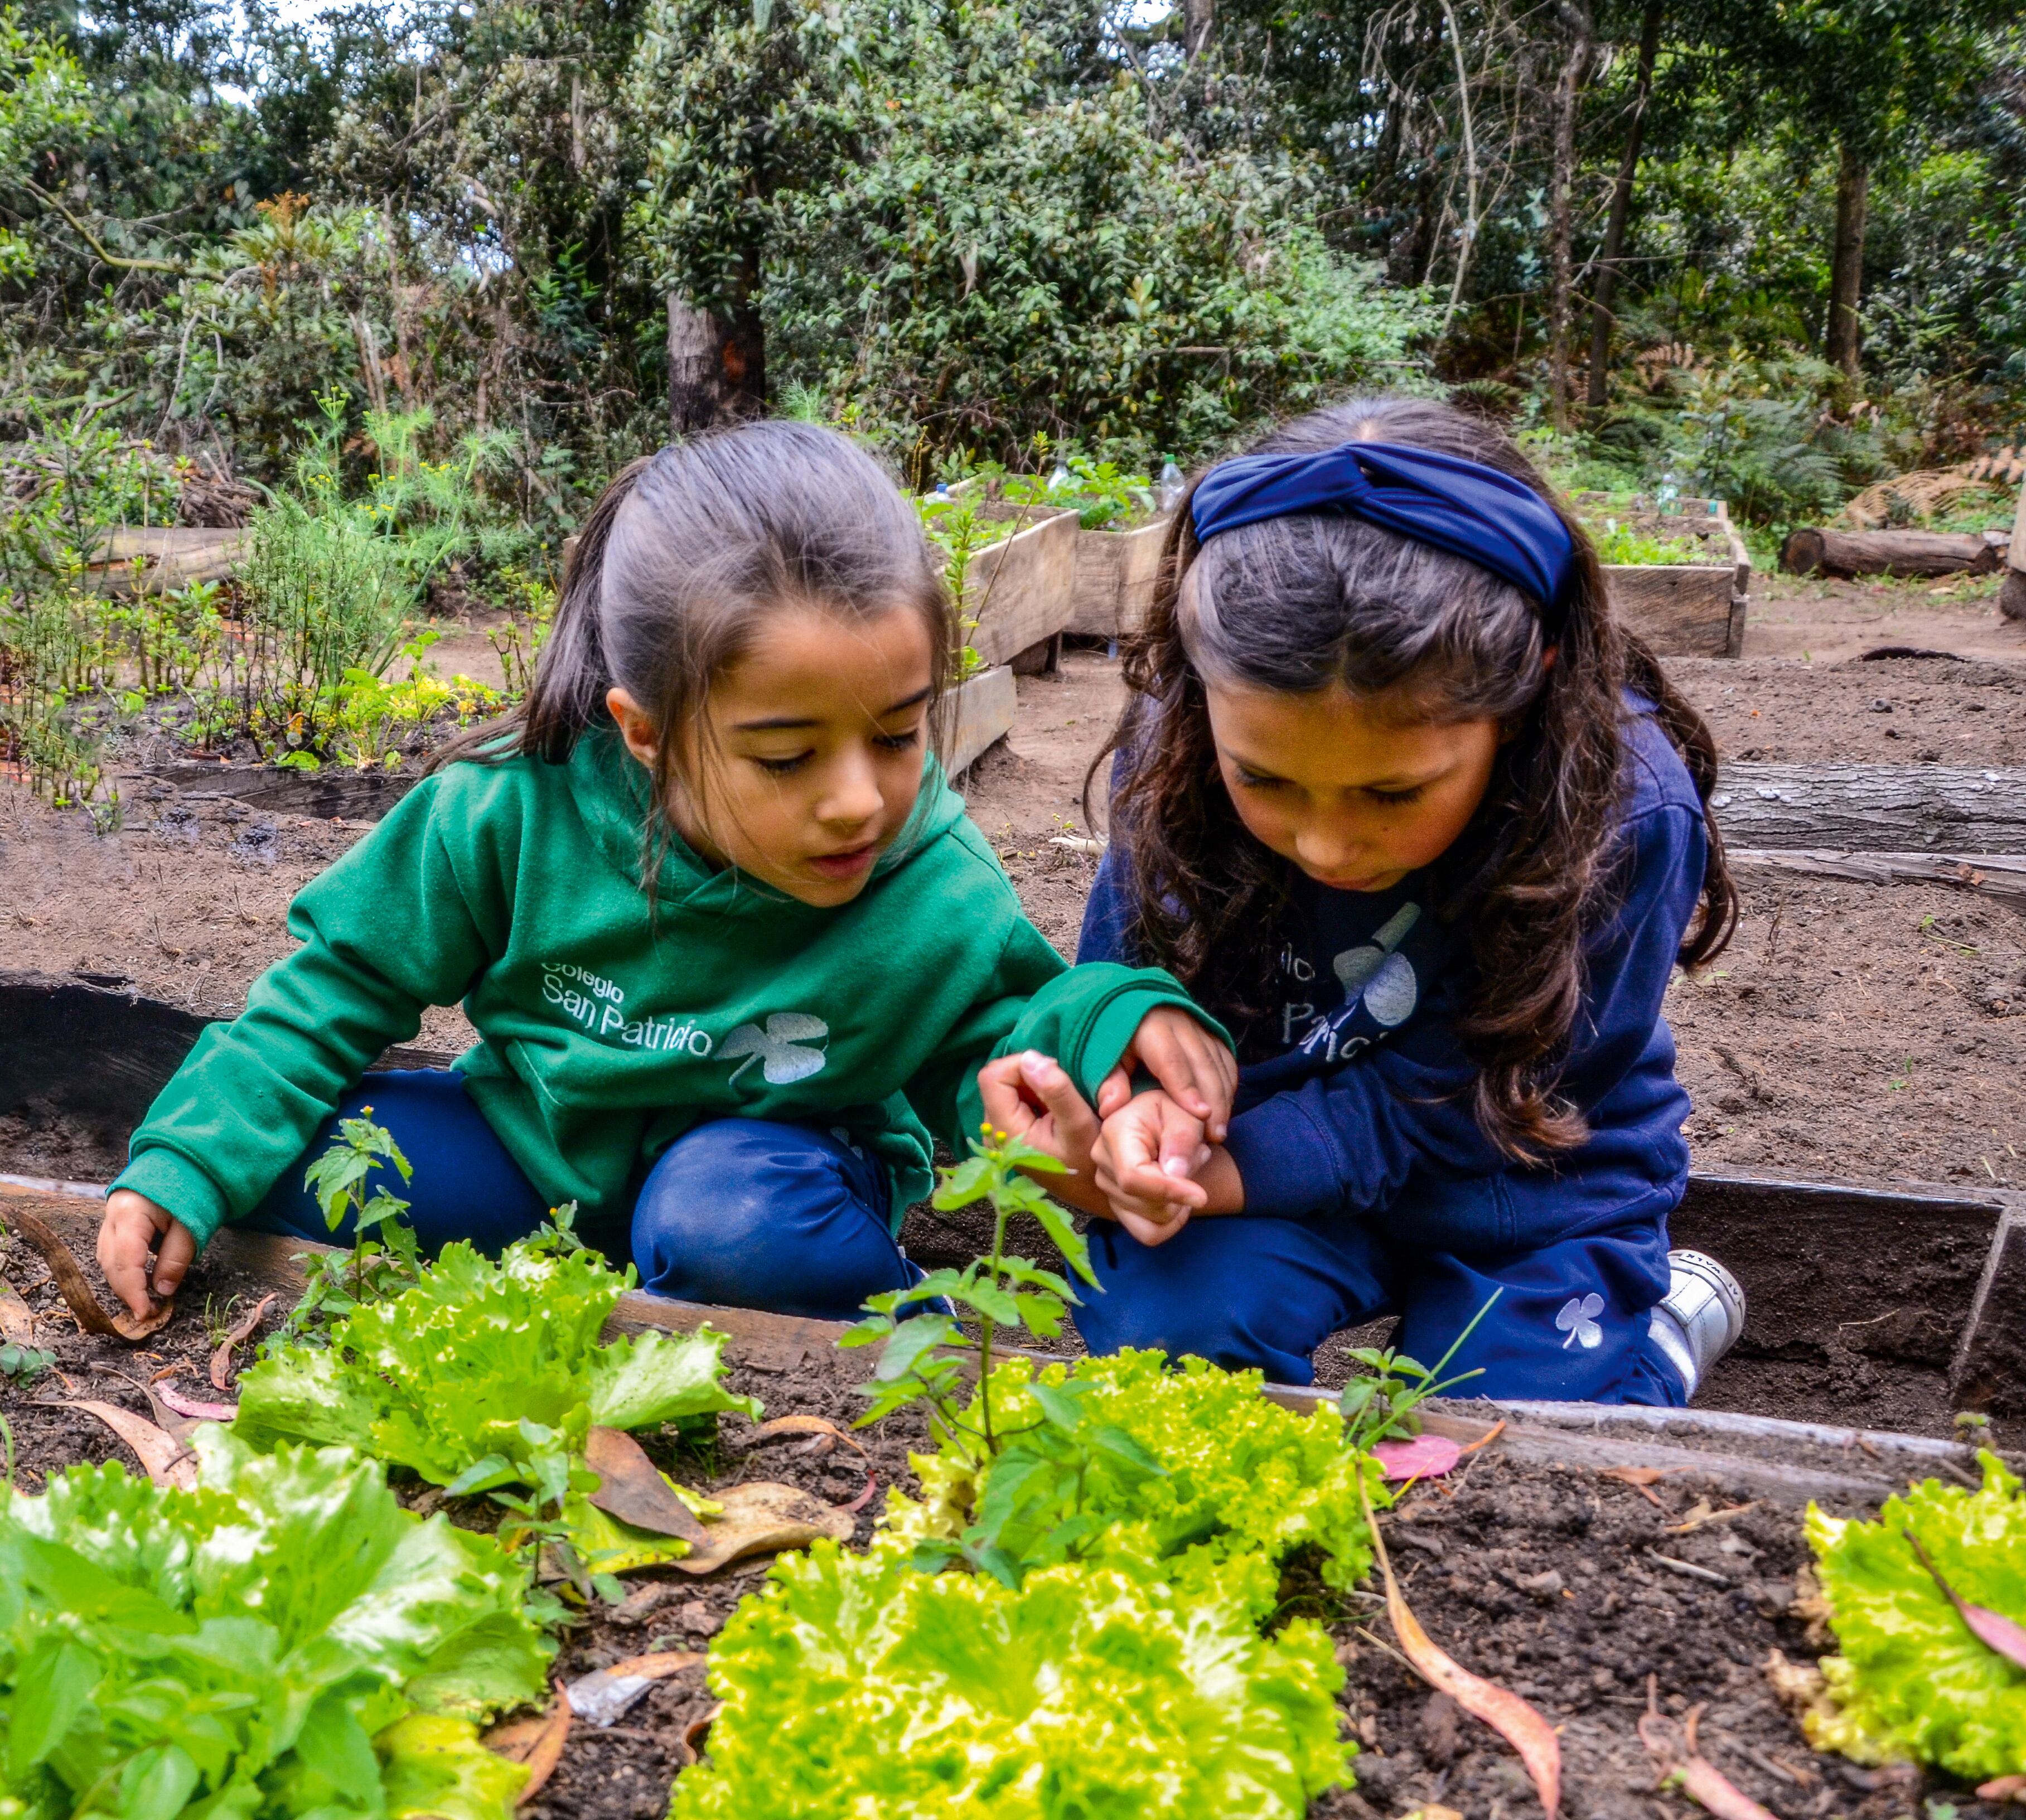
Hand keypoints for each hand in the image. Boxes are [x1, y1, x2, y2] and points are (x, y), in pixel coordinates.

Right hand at [97, 1189, 193, 1317]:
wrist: (184, 1162)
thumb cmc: (191, 1190)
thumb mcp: (191, 1226)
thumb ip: (175, 1259)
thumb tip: (163, 1291)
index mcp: (130, 1214)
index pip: (125, 1262)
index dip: (133, 1292)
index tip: (145, 1314)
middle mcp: (112, 1216)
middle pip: (110, 1264)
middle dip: (126, 1291)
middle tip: (146, 1311)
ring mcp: (109, 1217)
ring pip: (106, 1259)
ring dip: (122, 1281)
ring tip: (143, 1299)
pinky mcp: (114, 1221)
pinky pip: (111, 1251)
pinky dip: (122, 1268)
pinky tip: (138, 1279)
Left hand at [974, 1049, 1106, 1214]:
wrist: (1093, 1193)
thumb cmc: (1090, 1162)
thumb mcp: (1079, 1123)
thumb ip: (1056, 1090)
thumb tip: (1030, 1057)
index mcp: (1004, 1128)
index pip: (993, 1075)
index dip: (1021, 1064)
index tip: (1053, 1071)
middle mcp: (994, 1131)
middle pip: (998, 1080)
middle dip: (1029, 1074)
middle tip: (1061, 1086)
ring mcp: (1000, 1133)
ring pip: (1006, 1087)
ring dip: (1033, 1084)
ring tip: (1060, 1098)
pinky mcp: (1010, 1133)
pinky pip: (1014, 1098)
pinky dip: (1034, 1094)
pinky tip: (1055, 1107)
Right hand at [1090, 1090, 1211, 1245]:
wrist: (1161, 1116)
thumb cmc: (1173, 1110)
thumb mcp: (1186, 1113)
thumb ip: (1182, 1138)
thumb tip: (1174, 1173)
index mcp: (1114, 1132)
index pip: (1133, 1177)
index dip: (1169, 1191)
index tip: (1201, 1196)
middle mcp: (1102, 1160)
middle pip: (1144, 1203)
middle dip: (1180, 1192)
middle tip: (1195, 1158)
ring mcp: (1106, 1184)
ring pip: (1149, 1220)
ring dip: (1178, 1204)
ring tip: (1185, 1172)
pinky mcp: (1116, 1202)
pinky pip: (1147, 1232)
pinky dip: (1170, 1223)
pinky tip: (1179, 1200)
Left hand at [1096, 1006, 1236, 1141]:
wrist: (1131, 1003)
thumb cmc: (1115, 1038)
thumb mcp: (1103, 1054)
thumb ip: (1108, 1081)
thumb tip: (1110, 1108)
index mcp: (1152, 1027)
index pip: (1172, 1061)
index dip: (1186, 1089)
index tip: (1200, 1115)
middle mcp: (1181, 1024)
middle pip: (1202, 1064)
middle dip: (1212, 1100)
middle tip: (1214, 1135)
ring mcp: (1199, 1027)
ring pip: (1218, 1063)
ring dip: (1222, 1098)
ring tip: (1219, 1131)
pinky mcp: (1211, 1033)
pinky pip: (1225, 1060)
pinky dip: (1227, 1086)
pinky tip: (1224, 1110)